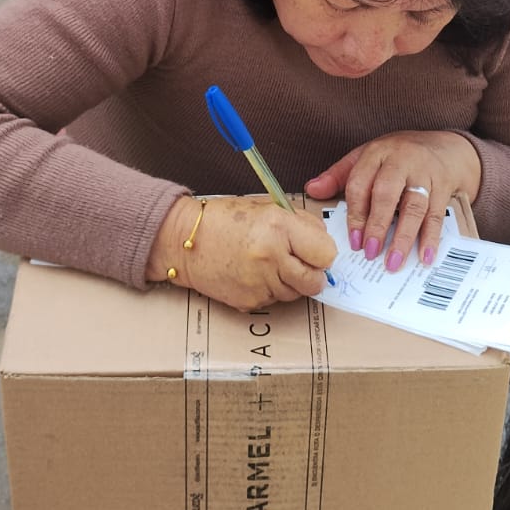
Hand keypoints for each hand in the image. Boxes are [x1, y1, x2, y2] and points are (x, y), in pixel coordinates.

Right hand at [147, 195, 336, 312]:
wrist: (183, 240)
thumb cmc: (225, 220)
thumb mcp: (266, 207)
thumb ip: (300, 223)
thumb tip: (325, 243)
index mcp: (279, 227)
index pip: (326, 253)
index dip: (323, 253)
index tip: (315, 251)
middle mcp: (271, 257)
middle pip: (315, 281)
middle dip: (312, 274)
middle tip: (299, 263)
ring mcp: (260, 283)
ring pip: (296, 294)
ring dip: (290, 282)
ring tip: (269, 264)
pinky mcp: (250, 301)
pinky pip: (274, 301)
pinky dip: (270, 290)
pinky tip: (254, 274)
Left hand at [304, 131, 481, 272]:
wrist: (444, 148)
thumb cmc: (398, 156)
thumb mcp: (368, 157)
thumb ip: (339, 175)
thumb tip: (312, 189)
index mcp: (377, 153)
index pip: (360, 182)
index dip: (355, 213)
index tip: (353, 240)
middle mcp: (401, 161)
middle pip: (387, 194)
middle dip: (377, 225)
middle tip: (369, 252)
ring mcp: (425, 174)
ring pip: (414, 206)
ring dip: (403, 237)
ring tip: (394, 262)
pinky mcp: (443, 187)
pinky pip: (437, 215)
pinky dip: (431, 238)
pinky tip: (425, 256)